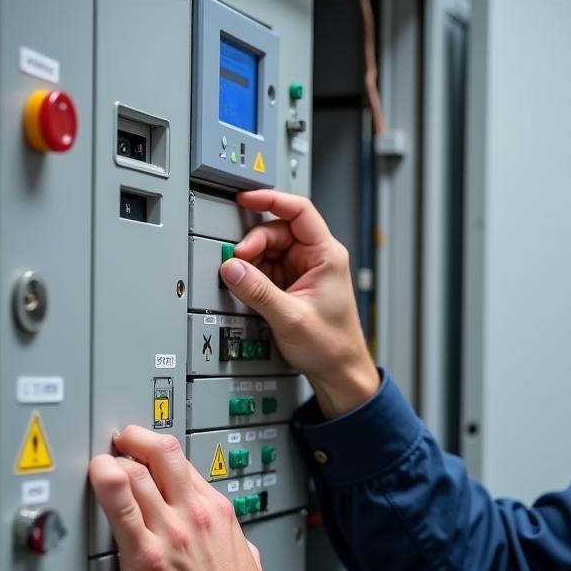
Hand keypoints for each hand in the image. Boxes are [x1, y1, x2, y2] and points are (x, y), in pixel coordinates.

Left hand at [89, 426, 271, 570]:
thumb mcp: (248, 558)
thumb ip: (230, 539)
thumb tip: (225, 536)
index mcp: (219, 512)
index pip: (183, 463)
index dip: (155, 452)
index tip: (141, 451)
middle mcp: (195, 514)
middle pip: (161, 453)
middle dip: (135, 439)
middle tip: (119, 442)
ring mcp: (171, 532)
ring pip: (136, 473)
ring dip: (114, 463)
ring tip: (101, 467)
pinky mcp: (146, 557)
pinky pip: (121, 510)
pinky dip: (107, 485)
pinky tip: (99, 474)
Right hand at [225, 190, 379, 417]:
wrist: (339, 371)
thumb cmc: (332, 346)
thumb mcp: (290, 317)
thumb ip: (258, 291)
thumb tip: (231, 268)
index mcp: (327, 255)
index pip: (299, 210)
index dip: (270, 199)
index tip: (244, 199)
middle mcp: (316, 258)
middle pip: (277, 230)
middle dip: (253, 243)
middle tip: (237, 261)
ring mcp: (303, 270)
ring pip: (268, 249)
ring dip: (251, 261)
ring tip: (243, 281)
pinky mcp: (291, 284)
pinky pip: (266, 268)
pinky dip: (253, 276)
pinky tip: (248, 289)